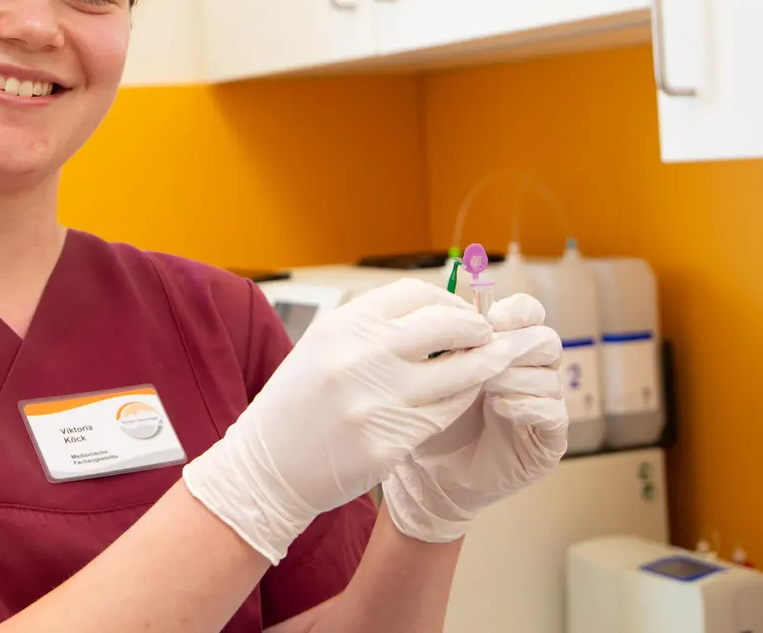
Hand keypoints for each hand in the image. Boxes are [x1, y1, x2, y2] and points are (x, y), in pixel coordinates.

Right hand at [182, 279, 530, 563]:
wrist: (268, 467)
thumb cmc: (300, 404)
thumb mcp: (324, 347)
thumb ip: (373, 328)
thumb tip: (433, 311)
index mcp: (342, 326)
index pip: (415, 294)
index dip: (449, 301)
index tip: (462, 313)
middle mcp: (359, 357)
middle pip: (445, 326)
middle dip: (476, 329)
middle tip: (487, 336)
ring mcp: (375, 401)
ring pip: (458, 373)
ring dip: (483, 365)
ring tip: (494, 362)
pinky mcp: (388, 442)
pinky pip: (445, 414)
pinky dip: (462, 401)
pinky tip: (464, 397)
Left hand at [382, 293, 566, 542]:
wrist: (430, 474)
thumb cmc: (430, 417)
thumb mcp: (436, 373)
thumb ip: (452, 343)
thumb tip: (461, 313)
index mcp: (509, 348)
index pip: (530, 314)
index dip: (517, 311)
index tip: (492, 318)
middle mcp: (533, 373)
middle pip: (547, 340)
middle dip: (516, 343)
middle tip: (487, 353)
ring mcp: (545, 407)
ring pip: (548, 376)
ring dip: (513, 376)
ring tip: (483, 385)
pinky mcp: (549, 440)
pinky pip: (554, 413)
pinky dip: (527, 405)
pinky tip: (499, 407)